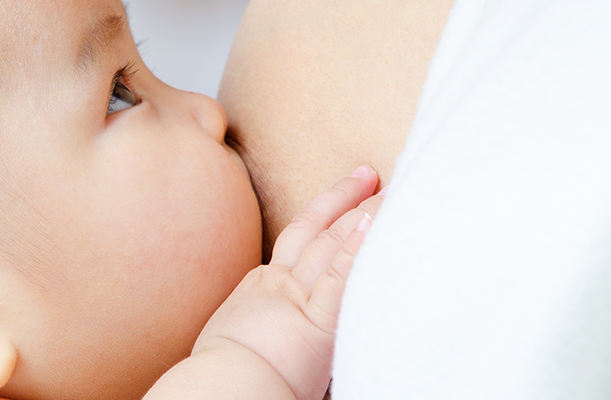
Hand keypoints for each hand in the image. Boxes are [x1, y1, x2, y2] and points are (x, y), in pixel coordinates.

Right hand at [192, 166, 383, 399]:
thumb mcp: (236, 337)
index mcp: (261, 288)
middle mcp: (278, 283)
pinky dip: (358, 247)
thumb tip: (270, 334)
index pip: (297, 241)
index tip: (344, 195)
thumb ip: (260, 324)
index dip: (323, 213)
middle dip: (344, 197)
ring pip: (331, 243)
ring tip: (388, 192)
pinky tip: (375, 223)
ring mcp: (296, 298)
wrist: (221, 388)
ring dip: (362, 214)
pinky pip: (340, 276)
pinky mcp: (315, 320)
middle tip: (369, 174)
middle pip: (315, 228)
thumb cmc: (225, 377)